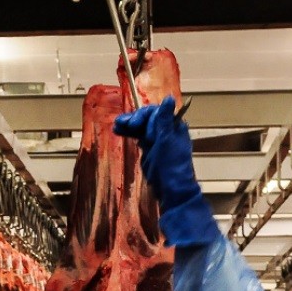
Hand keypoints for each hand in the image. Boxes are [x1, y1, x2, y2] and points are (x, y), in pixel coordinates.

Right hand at [113, 98, 220, 247]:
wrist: (171, 190)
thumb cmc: (172, 167)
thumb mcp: (167, 141)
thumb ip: (164, 121)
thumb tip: (168, 99)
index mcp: (174, 127)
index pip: (156, 113)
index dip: (143, 116)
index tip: (133, 123)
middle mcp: (167, 132)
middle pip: (147, 119)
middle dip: (133, 120)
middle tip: (120, 124)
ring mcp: (158, 141)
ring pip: (141, 128)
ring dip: (129, 126)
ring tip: (117, 126)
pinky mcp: (151, 151)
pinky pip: (139, 137)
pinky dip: (130, 134)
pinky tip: (120, 132)